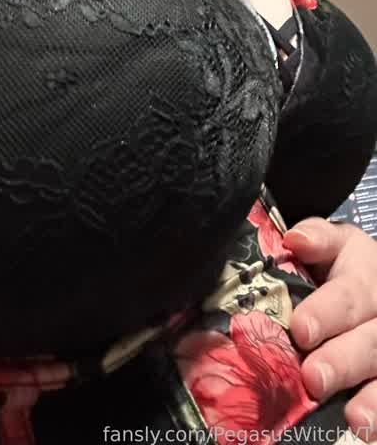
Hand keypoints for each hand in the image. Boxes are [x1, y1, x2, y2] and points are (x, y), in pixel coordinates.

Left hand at [284, 219, 376, 440]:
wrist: (364, 279)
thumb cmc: (332, 262)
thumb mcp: (328, 243)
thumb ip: (315, 239)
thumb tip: (296, 240)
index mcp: (366, 271)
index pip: (350, 291)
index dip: (328, 311)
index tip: (301, 330)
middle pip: (374, 337)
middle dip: (345, 359)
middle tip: (314, 377)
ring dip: (374, 396)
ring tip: (355, 417)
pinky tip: (366, 429)